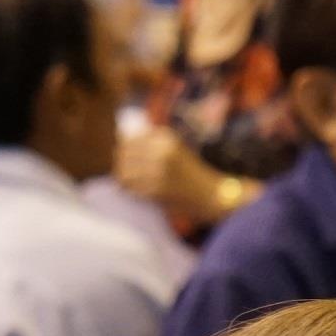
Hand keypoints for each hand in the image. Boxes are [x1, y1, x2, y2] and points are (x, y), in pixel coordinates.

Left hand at [116, 127, 231, 226]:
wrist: (214, 196)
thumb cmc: (194, 174)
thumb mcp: (175, 149)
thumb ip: (151, 143)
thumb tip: (120, 138)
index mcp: (166, 138)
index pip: (130, 139)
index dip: (125, 149)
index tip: (129, 158)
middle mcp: (161, 151)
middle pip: (124, 154)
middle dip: (123, 163)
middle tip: (128, 172)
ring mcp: (158, 171)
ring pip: (124, 171)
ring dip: (125, 177)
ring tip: (131, 182)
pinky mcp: (156, 190)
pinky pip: (131, 188)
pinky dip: (130, 190)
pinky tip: (137, 192)